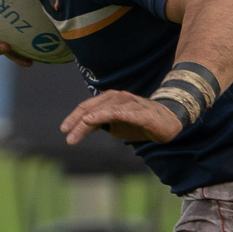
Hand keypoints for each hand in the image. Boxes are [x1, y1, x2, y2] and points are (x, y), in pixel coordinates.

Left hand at [61, 90, 182, 144]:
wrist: (168, 121)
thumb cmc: (140, 122)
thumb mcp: (116, 126)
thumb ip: (100, 124)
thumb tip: (82, 128)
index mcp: (109, 101)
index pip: (87, 108)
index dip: (74, 118)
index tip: (64, 130)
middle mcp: (117, 99)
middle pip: (93, 108)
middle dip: (78, 120)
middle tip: (66, 133)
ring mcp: (130, 104)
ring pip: (107, 109)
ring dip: (93, 118)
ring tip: (81, 125)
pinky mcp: (142, 112)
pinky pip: (125, 112)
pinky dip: (113, 114)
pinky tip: (102, 118)